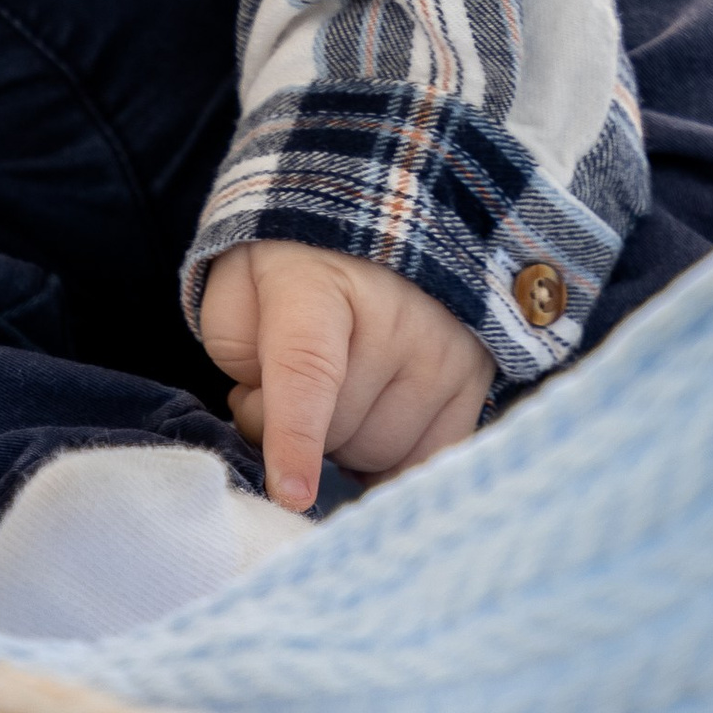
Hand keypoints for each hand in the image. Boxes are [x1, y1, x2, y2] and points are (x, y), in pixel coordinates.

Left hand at [197, 241, 492, 511]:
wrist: (376, 217)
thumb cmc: (290, 266)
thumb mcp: (236, 287)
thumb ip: (238, 356)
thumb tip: (275, 428)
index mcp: (317, 284)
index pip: (307, 370)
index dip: (295, 438)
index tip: (290, 495)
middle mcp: (395, 319)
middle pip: (338, 430)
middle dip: (296, 429)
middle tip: (284, 386)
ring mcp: (442, 352)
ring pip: (382, 455)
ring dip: (344, 444)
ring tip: (333, 389)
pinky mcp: (475, 382)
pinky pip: (428, 461)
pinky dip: (390, 462)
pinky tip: (368, 428)